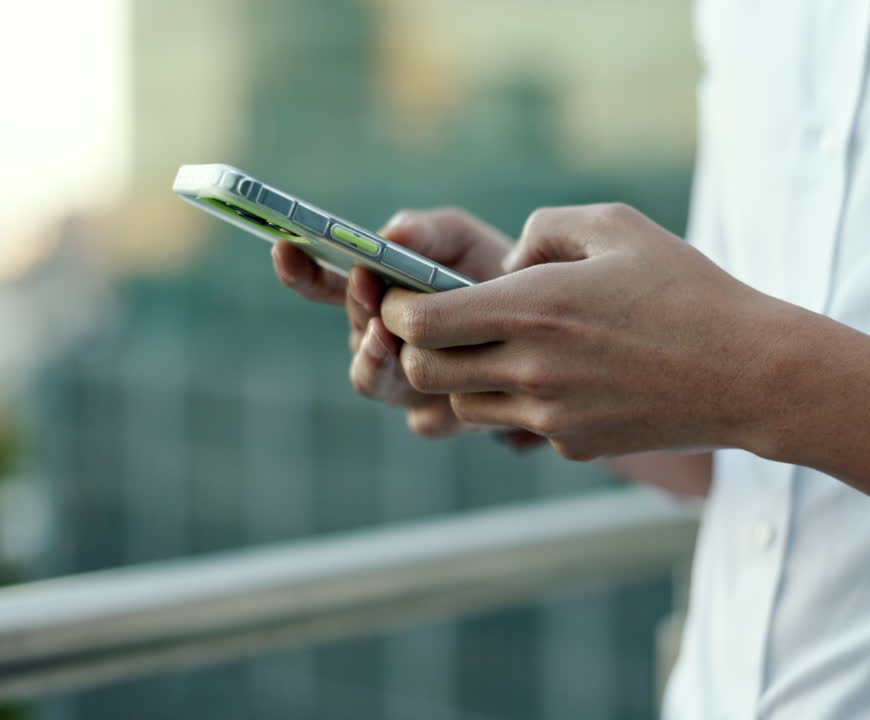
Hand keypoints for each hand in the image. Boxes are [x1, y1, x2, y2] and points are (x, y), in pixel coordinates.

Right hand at [273, 208, 540, 442]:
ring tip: (389, 335)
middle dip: (356, 309)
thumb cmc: (500, 278)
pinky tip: (462, 380)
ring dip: (375, 359)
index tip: (283, 247)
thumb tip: (392, 232)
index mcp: (381, 297)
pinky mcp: (443, 417)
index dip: (300, 270)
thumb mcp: (464, 242)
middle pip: (352, 334)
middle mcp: (384, 343)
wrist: (557, 330)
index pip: (325, 285)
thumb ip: (428, 232)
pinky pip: (423, 416)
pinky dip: (436, 398)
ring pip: (371, 381)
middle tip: (366, 284)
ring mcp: (409, 384)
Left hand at [375, 203, 796, 459]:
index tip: (410, 297)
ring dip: (469, 379)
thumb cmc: (687, 289)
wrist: (749, 372)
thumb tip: (508, 266)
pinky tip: (577, 377)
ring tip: (513, 349)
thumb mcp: (616, 226)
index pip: (417, 323)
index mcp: (531, 309)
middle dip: (419, 350)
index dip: (397, 309)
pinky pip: (524, 425)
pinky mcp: (575, 445)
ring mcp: (551, 416)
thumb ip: (544, 231)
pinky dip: (528, 403)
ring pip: (466, 408)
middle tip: (447, 327)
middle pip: (424, 375)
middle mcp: (530, 370)